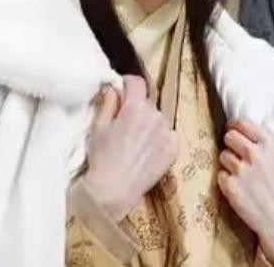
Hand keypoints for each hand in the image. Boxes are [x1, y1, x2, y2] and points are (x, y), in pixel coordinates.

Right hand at [82, 76, 178, 221]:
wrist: (113, 191)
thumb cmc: (102, 157)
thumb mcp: (99, 126)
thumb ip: (108, 101)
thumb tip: (112, 87)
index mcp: (136, 107)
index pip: (137, 82)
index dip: (127, 83)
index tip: (121, 90)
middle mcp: (156, 116)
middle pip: (147, 102)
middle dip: (136, 106)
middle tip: (124, 122)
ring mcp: (168, 133)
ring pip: (158, 118)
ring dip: (149, 122)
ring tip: (135, 140)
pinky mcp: (174, 149)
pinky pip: (168, 134)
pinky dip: (160, 138)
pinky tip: (146, 151)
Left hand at [218, 119, 273, 266]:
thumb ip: (270, 145)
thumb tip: (254, 134)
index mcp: (270, 144)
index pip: (243, 122)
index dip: (236, 125)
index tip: (233, 128)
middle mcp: (254, 154)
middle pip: (229, 136)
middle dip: (231, 143)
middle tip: (236, 153)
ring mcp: (240, 170)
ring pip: (223, 155)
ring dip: (228, 163)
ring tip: (241, 176)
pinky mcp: (230, 186)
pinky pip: (220, 175)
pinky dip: (226, 181)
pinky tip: (239, 189)